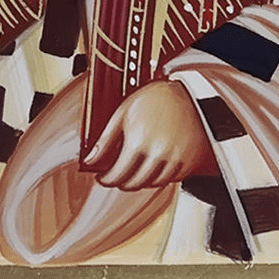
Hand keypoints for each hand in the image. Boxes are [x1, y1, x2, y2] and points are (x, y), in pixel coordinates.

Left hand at [85, 80, 216, 188]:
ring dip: (139, 181)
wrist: (189, 94)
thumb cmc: (154, 100)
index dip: (106, 179)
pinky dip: (158, 177)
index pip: (117, 175)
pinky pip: (168, 180)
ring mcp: (174, 160)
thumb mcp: (123, 112)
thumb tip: (89, 161)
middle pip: (134, 183)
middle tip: (117, 175)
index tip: (103, 177)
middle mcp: (157, 154)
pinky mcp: (187, 163)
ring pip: (151, 184)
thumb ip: (104, 140)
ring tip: (134, 169)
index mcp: (138, 141)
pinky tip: (152, 166)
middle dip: (121, 182)